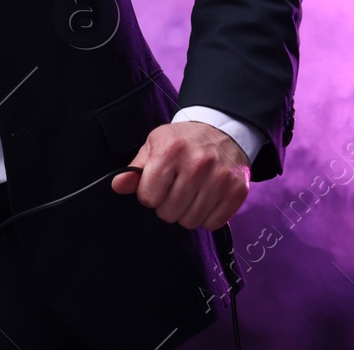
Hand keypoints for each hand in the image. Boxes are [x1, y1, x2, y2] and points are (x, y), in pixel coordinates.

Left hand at [109, 121, 249, 230]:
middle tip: (175, 189)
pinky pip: (213, 224)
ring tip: (191, 193)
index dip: (148, 195)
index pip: (148, 197)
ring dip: (186, 213)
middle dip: (167, 206)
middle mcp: (197, 164)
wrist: (223, 130)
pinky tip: (206, 198)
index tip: (157, 185)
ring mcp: (220, 178)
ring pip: (190, 222)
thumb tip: (117, 185)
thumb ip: (135, 168)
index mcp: (171, 150)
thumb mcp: (154, 145)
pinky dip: (207, 217)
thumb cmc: (183, 141)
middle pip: (168, 213)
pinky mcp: (237, 191)